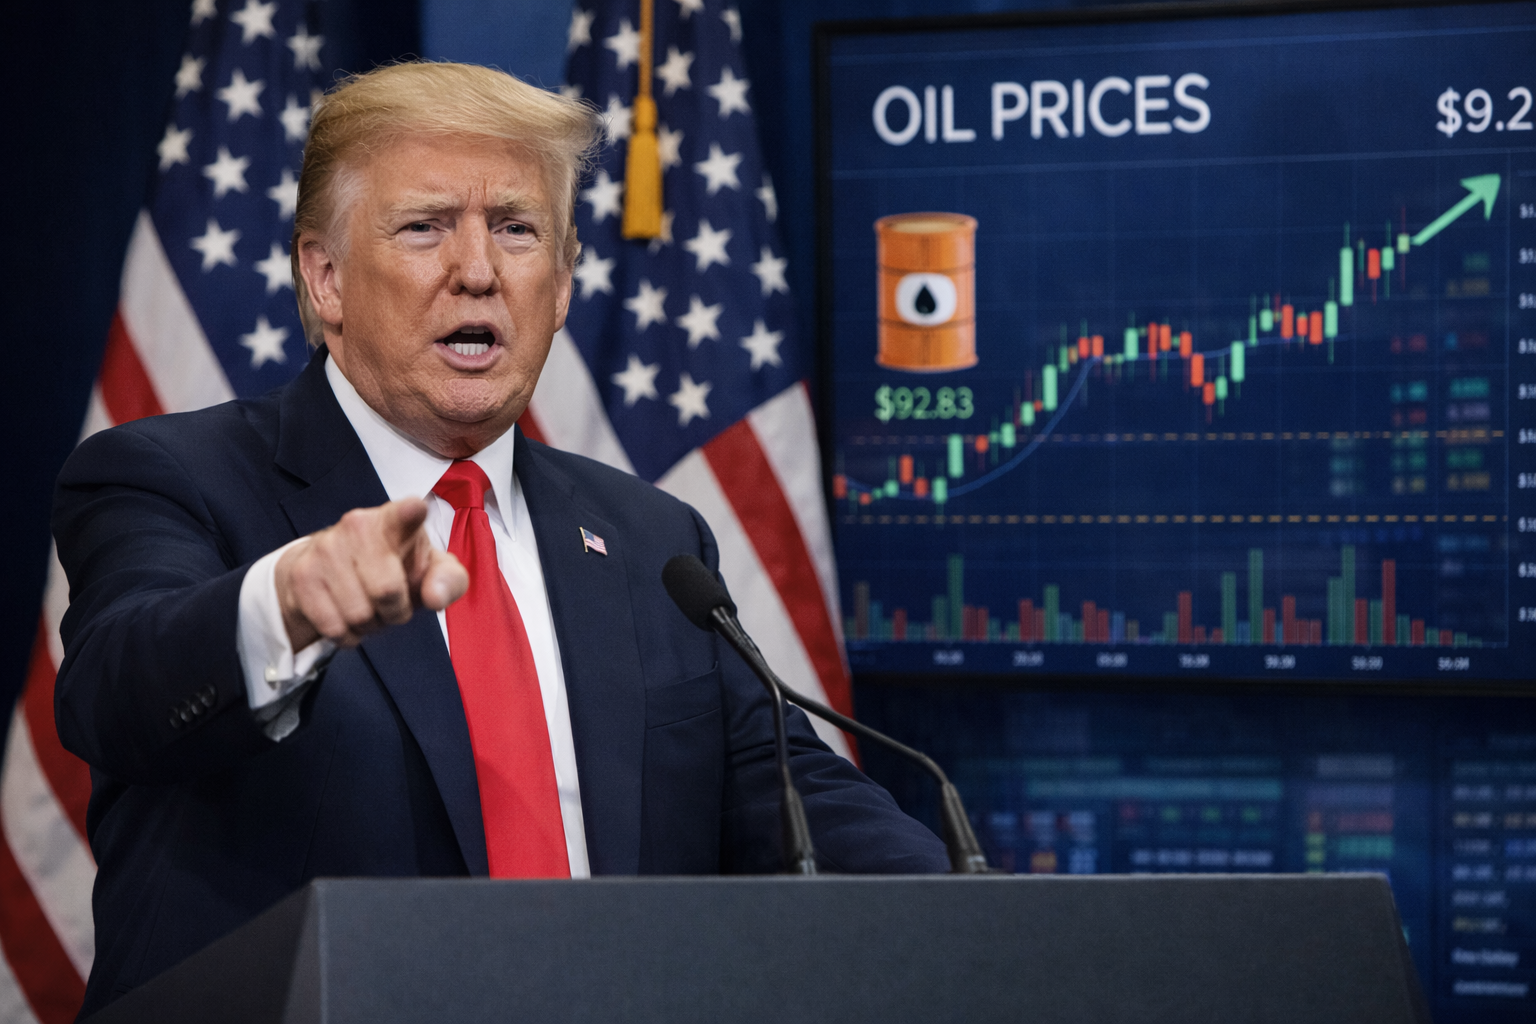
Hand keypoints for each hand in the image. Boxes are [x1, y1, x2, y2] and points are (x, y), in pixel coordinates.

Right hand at [274, 498, 467, 649]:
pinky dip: (346, 634)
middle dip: (395, 611)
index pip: (405, 512)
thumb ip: (448, 581)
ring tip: (368, 607)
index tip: (415, 508)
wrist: (332, 572)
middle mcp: (357, 525)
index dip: (410, 512)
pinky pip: (333, 626)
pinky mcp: (302, 574)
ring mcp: (325, 548)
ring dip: (368, 624)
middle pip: (386, 590)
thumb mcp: (431, 572)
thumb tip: (435, 597)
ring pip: (358, 614)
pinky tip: (346, 615)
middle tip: (391, 603)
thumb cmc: (395, 569)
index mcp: (397, 520)